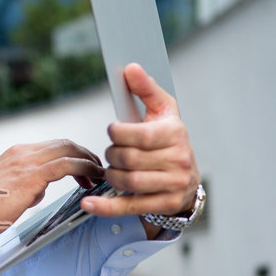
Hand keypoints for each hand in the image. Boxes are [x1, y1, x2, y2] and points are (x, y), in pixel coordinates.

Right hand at [0, 139, 104, 256]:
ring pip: (69, 150)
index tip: (83, 167)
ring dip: (89, 161)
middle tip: (97, 169)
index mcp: (15, 154)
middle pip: (64, 143)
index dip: (72, 154)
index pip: (52, 146)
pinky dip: (85, 168)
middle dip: (85, 154)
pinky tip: (93, 177)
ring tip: (100, 174)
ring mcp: (28, 161)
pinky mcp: (33, 175)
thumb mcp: (6, 192)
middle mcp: (22, 152)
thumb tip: (40, 189)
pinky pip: (68, 164)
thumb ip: (27, 186)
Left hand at [81, 63, 199, 232]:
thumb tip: (130, 68)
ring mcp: (173, 184)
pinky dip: (105, 206)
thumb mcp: (163, 111)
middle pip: (127, 159)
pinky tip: (87, 204)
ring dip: (110, 175)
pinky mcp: (165, 204)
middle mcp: (178, 159)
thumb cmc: (169, 140)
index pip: (135, 134)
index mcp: (175, 133)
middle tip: (113, 153)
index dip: (116, 132)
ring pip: (127, 181)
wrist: (188, 179)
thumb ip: (145, 89)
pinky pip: (130, 206)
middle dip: (112, 155)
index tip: (114, 131)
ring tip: (112, 169)